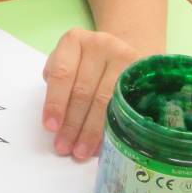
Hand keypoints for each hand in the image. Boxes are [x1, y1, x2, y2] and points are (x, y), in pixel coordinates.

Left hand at [41, 29, 143, 161]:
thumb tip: (56, 124)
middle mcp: (99, 44)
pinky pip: (123, 104)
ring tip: (80, 151)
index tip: (50, 127)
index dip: (55, 102)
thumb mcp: (68, 65)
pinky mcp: (141, 71)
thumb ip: (58, 86)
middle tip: (64, 147)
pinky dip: (111, 126)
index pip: (62, 74)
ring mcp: (123, 56)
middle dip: (71, 124)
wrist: (120, 53)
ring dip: (90, 130)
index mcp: (74, 41)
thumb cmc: (86, 65)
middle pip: (83, 91)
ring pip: (104, 100)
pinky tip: (103, 142)